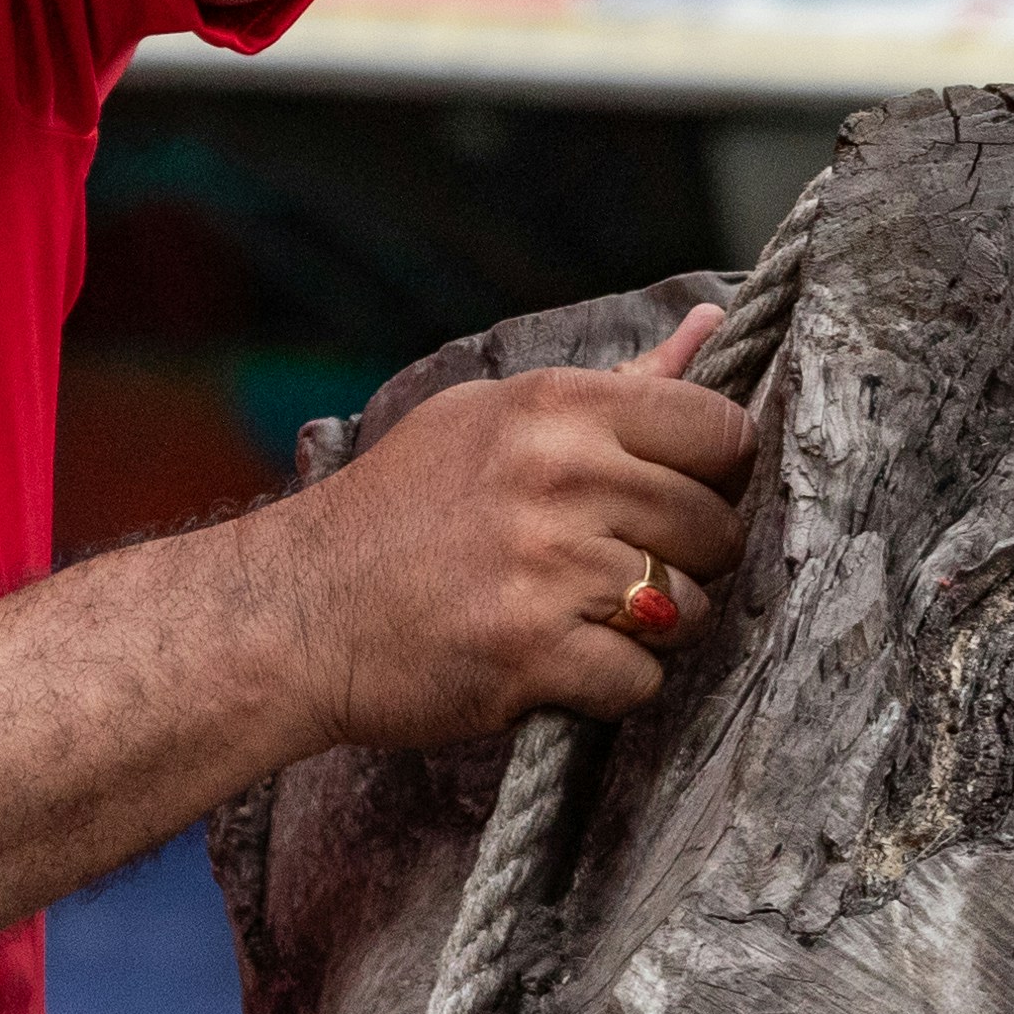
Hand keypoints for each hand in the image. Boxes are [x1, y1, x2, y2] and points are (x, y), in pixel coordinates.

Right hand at [267, 314, 754, 746]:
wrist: (293, 610)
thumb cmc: (396, 513)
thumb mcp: (491, 420)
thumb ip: (615, 386)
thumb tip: (711, 327)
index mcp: (555, 406)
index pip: (720, 429)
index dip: (717, 474)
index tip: (680, 496)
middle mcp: (559, 474)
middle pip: (716, 527)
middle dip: (687, 561)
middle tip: (622, 568)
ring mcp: (548, 564)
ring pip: (689, 609)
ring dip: (651, 629)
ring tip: (583, 616)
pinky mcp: (532, 650)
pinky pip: (641, 679)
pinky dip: (609, 686)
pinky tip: (557, 663)